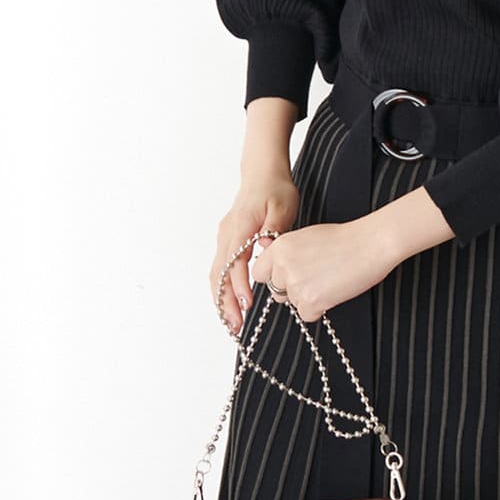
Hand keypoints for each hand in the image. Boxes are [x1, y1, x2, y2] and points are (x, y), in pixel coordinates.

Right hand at [211, 175, 299, 334]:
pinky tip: (230, 304)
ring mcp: (224, 239)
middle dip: (226, 302)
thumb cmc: (275, 188)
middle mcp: (227, 235)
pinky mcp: (228, 242)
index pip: (235, 263)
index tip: (247, 304)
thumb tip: (266, 249)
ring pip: (217, 275)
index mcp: (240, 228)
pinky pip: (221, 270)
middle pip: (220, 275)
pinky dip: (223, 289)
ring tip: (232, 323)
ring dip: (222, 300)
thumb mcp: (282, 206)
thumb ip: (275, 229)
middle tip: (236, 326)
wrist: (262, 173)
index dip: (240, 286)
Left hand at [248, 220, 396, 324]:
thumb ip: (284, 250)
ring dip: (307, 298)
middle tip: (314, 279)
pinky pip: (306, 315)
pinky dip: (319, 309)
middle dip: (290, 290)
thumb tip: (266, 252)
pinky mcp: (311, 300)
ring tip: (328, 281)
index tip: (287, 276)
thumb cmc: (344, 239)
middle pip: (275, 291)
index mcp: (280, 247)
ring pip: (292, 303)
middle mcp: (283, 265)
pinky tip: (333, 291)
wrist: (370, 245)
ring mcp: (296, 284)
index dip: (273, 277)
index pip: (259, 273)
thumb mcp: (306, 236)